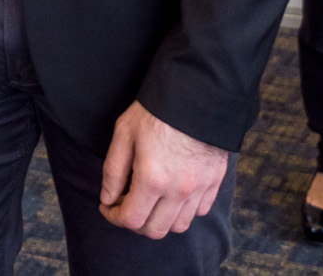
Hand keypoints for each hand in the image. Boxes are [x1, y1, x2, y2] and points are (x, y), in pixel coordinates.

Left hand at [99, 102, 229, 238]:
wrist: (196, 93)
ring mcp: (200, 188)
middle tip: (126, 204)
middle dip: (135, 223)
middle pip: (155, 230)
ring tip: (150, 201)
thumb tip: (107, 198)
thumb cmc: (155, 111)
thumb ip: (113, 170)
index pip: (131, 220)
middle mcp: (178, 190)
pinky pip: (200, 211)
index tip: (107, 206)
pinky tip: (172, 193)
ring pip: (179, 226)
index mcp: (152, 179)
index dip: (114, 217)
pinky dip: (183, 211)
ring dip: (160, 220)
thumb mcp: (124, 133)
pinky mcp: (215, 181)